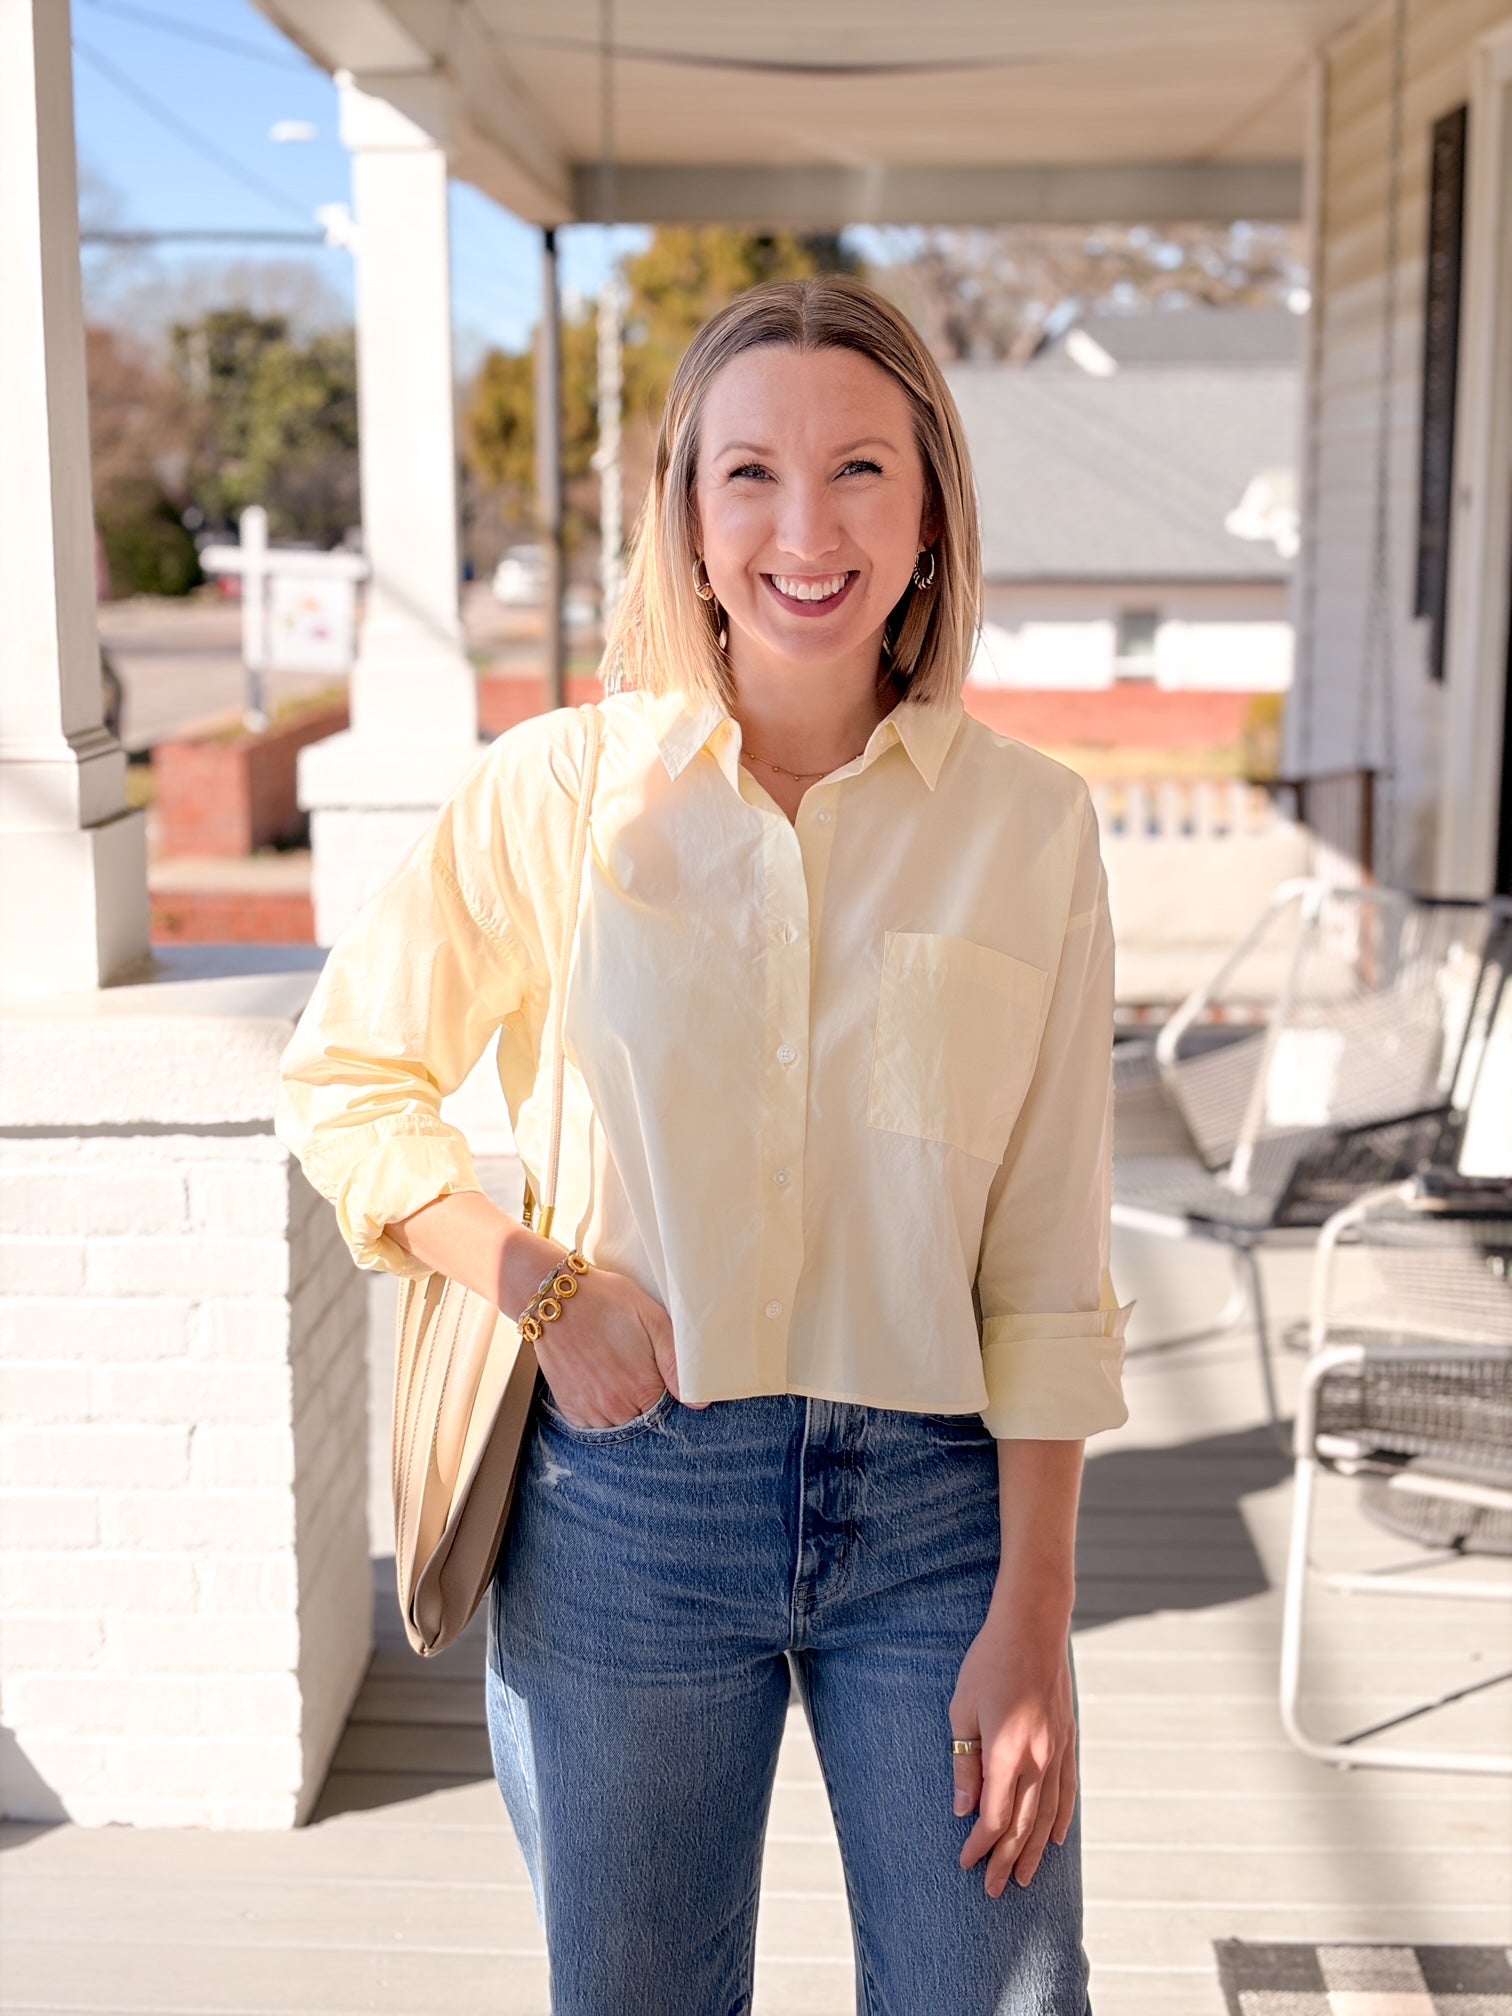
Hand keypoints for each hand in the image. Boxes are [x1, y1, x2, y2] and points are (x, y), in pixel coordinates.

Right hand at [531, 1258, 704, 1429]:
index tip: (663, 1381)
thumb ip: (677, 1363)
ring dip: (624, 1411)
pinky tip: (601, 1385)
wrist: (556, 1298)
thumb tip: (698, 1404)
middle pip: (644, 1424)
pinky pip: (593, 1427)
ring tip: (619, 1376)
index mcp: (642, 1387)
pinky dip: (601, 1413)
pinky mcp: (570, 1408)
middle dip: (648, 1407)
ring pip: (619, 1428)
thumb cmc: (607, 1302)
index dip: (671, 1401)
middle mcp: (616, 1407)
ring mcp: (591, 1411)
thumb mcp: (653, 1319)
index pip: (669, 1415)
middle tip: (638, 1373)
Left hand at [950, 1594, 1077, 1896]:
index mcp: (1007, 1753)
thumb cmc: (989, 1662)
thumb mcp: (963, 1710)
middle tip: (995, 1890)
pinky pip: (1067, 1790)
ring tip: (1023, 1878)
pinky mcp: (1068, 1739)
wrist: (1034, 1626)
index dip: (979, 1844)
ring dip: (1034, 1850)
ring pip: (1048, 1815)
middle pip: (1023, 1825)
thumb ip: (964, 1763)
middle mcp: (1038, 1759)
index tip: (965, 1862)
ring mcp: (1058, 1750)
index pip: (995, 1817)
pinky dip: (1061, 1819)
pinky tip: (1054, 1839)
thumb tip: (963, 1808)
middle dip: (1006, 1860)